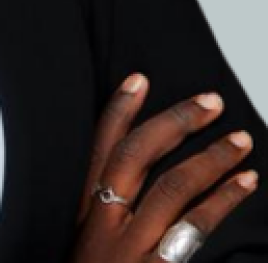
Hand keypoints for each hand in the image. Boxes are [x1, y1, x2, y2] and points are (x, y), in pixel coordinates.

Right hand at [70, 73, 258, 261]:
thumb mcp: (78, 243)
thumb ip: (96, 209)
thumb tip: (121, 176)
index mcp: (77, 208)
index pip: (96, 147)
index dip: (118, 110)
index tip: (141, 78)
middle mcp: (100, 223)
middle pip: (136, 157)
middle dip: (174, 122)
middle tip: (210, 101)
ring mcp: (129, 249)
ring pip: (172, 188)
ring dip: (210, 158)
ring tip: (240, 139)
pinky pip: (195, 229)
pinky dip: (223, 201)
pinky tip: (246, 183)